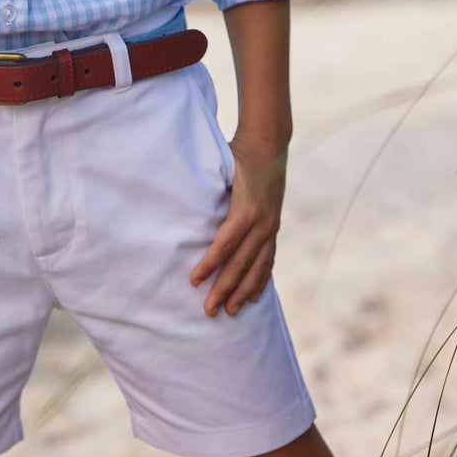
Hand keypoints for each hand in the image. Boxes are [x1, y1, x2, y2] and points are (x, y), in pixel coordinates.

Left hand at [189, 129, 287, 317]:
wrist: (268, 144)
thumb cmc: (237, 155)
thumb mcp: (221, 170)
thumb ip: (208, 192)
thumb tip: (183, 211)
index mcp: (245, 209)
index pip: (224, 245)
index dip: (209, 265)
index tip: (194, 282)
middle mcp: (261, 222)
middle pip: (240, 263)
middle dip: (224, 288)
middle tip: (209, 311)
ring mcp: (270, 227)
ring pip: (257, 267)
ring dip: (243, 291)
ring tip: (230, 311)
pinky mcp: (274, 227)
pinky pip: (268, 259)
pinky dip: (261, 279)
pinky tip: (254, 296)